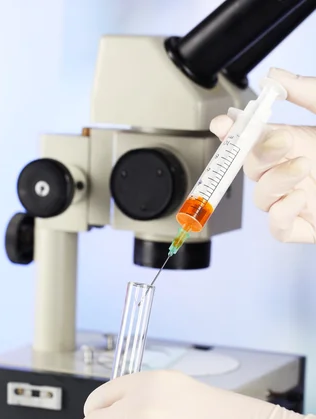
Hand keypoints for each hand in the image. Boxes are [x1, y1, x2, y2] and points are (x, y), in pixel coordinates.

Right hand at [210, 68, 315, 242]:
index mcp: (300, 143)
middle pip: (253, 168)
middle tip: (281, 143)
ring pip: (261, 198)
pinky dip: (282, 215)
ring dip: (274, 183)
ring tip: (302, 170)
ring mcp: (300, 201)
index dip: (236, 131)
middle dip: (257, 155)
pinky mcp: (307, 227)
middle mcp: (296, 172)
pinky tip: (300, 199)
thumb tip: (273, 77)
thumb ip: (306, 93)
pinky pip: (278, 228)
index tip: (224, 123)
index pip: (257, 138)